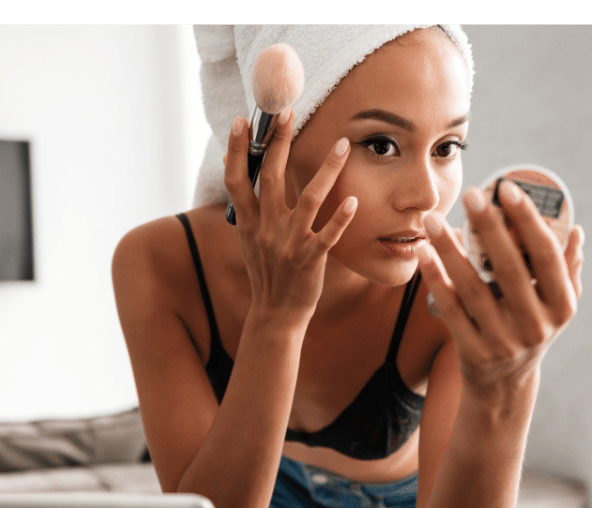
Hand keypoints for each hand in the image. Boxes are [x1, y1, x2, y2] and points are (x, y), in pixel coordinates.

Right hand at [223, 109, 356, 323]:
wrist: (275, 313)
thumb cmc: (266, 270)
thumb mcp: (249, 237)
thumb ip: (248, 205)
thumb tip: (238, 165)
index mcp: (247, 222)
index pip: (237, 178)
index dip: (238, 149)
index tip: (243, 120)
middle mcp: (265, 229)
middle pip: (271, 178)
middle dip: (279, 143)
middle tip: (287, 111)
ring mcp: (288, 244)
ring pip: (309, 200)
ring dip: (327, 171)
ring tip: (343, 145)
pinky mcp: (310, 260)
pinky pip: (327, 236)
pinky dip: (340, 219)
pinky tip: (354, 201)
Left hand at [419, 179, 583, 392]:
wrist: (504, 385)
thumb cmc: (529, 328)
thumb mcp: (555, 307)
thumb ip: (566, 269)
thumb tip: (575, 229)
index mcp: (561, 306)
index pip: (546, 256)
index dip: (529, 221)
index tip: (508, 188)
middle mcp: (535, 325)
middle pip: (509, 268)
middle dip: (489, 227)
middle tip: (472, 193)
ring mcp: (502, 341)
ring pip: (472, 288)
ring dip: (450, 250)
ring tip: (434, 220)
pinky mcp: (472, 352)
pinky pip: (450, 309)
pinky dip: (435, 279)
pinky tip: (424, 253)